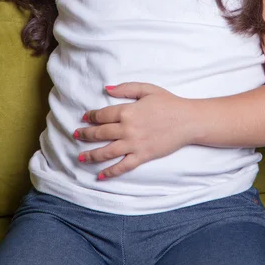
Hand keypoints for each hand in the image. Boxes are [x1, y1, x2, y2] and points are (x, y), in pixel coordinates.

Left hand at [73, 82, 191, 179]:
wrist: (188, 120)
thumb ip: (126, 88)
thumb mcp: (147, 89)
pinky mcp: (142, 156)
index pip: (102, 115)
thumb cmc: (168, 102)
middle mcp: (128, 129)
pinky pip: (123, 166)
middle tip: (76, 135)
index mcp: (127, 111)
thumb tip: (106, 89)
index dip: (91, 116)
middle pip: (100, 133)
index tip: (84, 118)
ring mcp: (134, 144)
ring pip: (107, 152)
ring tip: (80, 157)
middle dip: (85, 135)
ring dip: (91, 155)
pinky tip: (100, 176)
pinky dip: (110, 172)